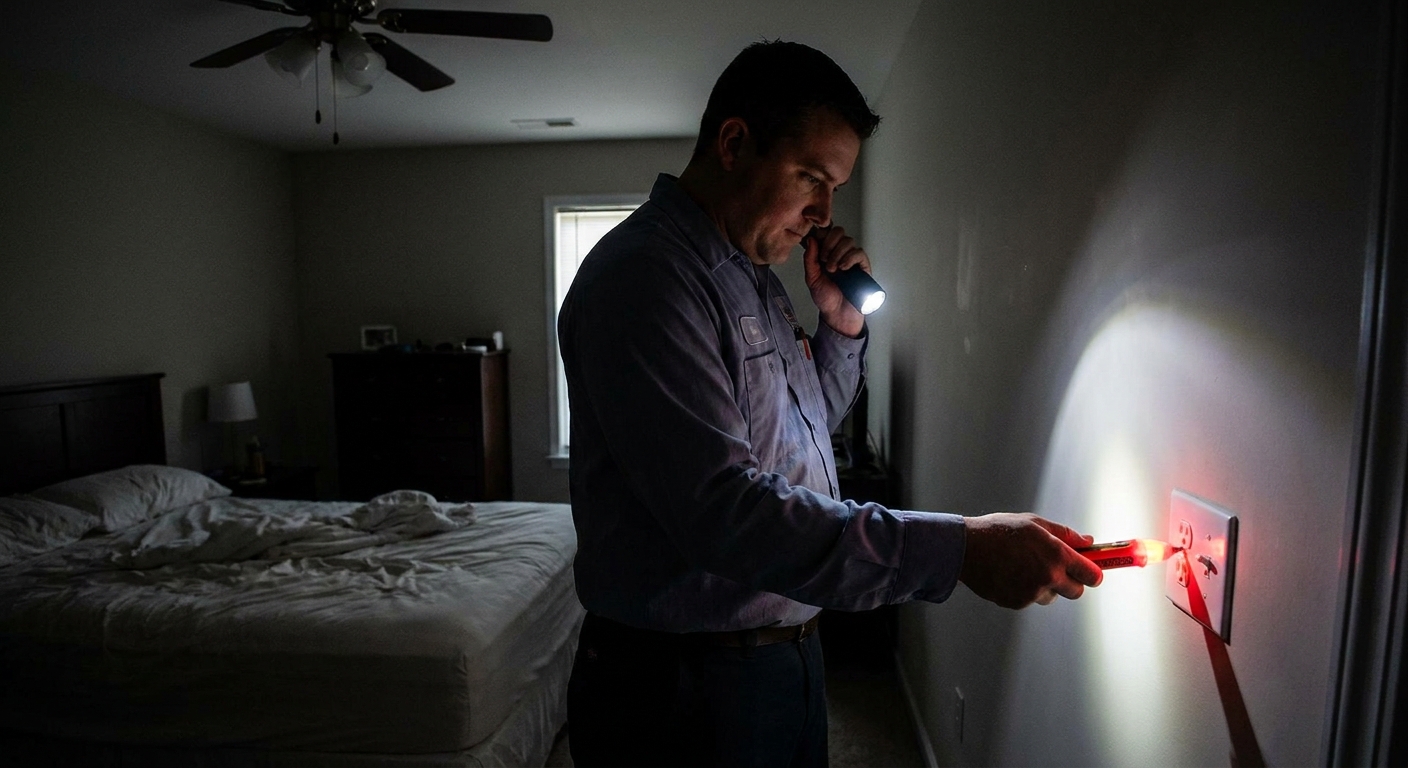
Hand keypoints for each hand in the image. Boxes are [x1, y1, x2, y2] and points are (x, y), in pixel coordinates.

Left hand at [804, 226, 868, 337]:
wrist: (837, 315)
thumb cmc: (826, 298)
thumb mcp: (811, 278)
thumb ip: (809, 259)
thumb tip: (810, 240)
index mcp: (826, 253)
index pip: (827, 232)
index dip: (822, 234)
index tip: (816, 243)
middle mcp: (840, 253)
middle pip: (838, 231)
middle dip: (829, 242)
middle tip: (823, 259)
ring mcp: (852, 259)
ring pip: (848, 241)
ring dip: (837, 253)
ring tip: (832, 269)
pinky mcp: (863, 266)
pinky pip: (859, 253)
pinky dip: (849, 258)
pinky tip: (843, 268)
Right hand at [959, 513, 1103, 608]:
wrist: (965, 548)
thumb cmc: (999, 531)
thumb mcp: (1034, 523)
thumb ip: (1065, 535)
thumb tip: (1087, 542)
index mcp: (1057, 556)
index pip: (1092, 575)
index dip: (1093, 573)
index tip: (1091, 570)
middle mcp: (1048, 577)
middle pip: (1076, 592)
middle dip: (1071, 582)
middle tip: (1059, 569)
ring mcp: (1032, 593)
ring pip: (1051, 596)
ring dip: (1046, 586)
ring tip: (1024, 567)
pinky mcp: (1017, 603)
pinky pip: (1030, 599)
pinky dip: (1025, 590)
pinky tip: (1011, 574)